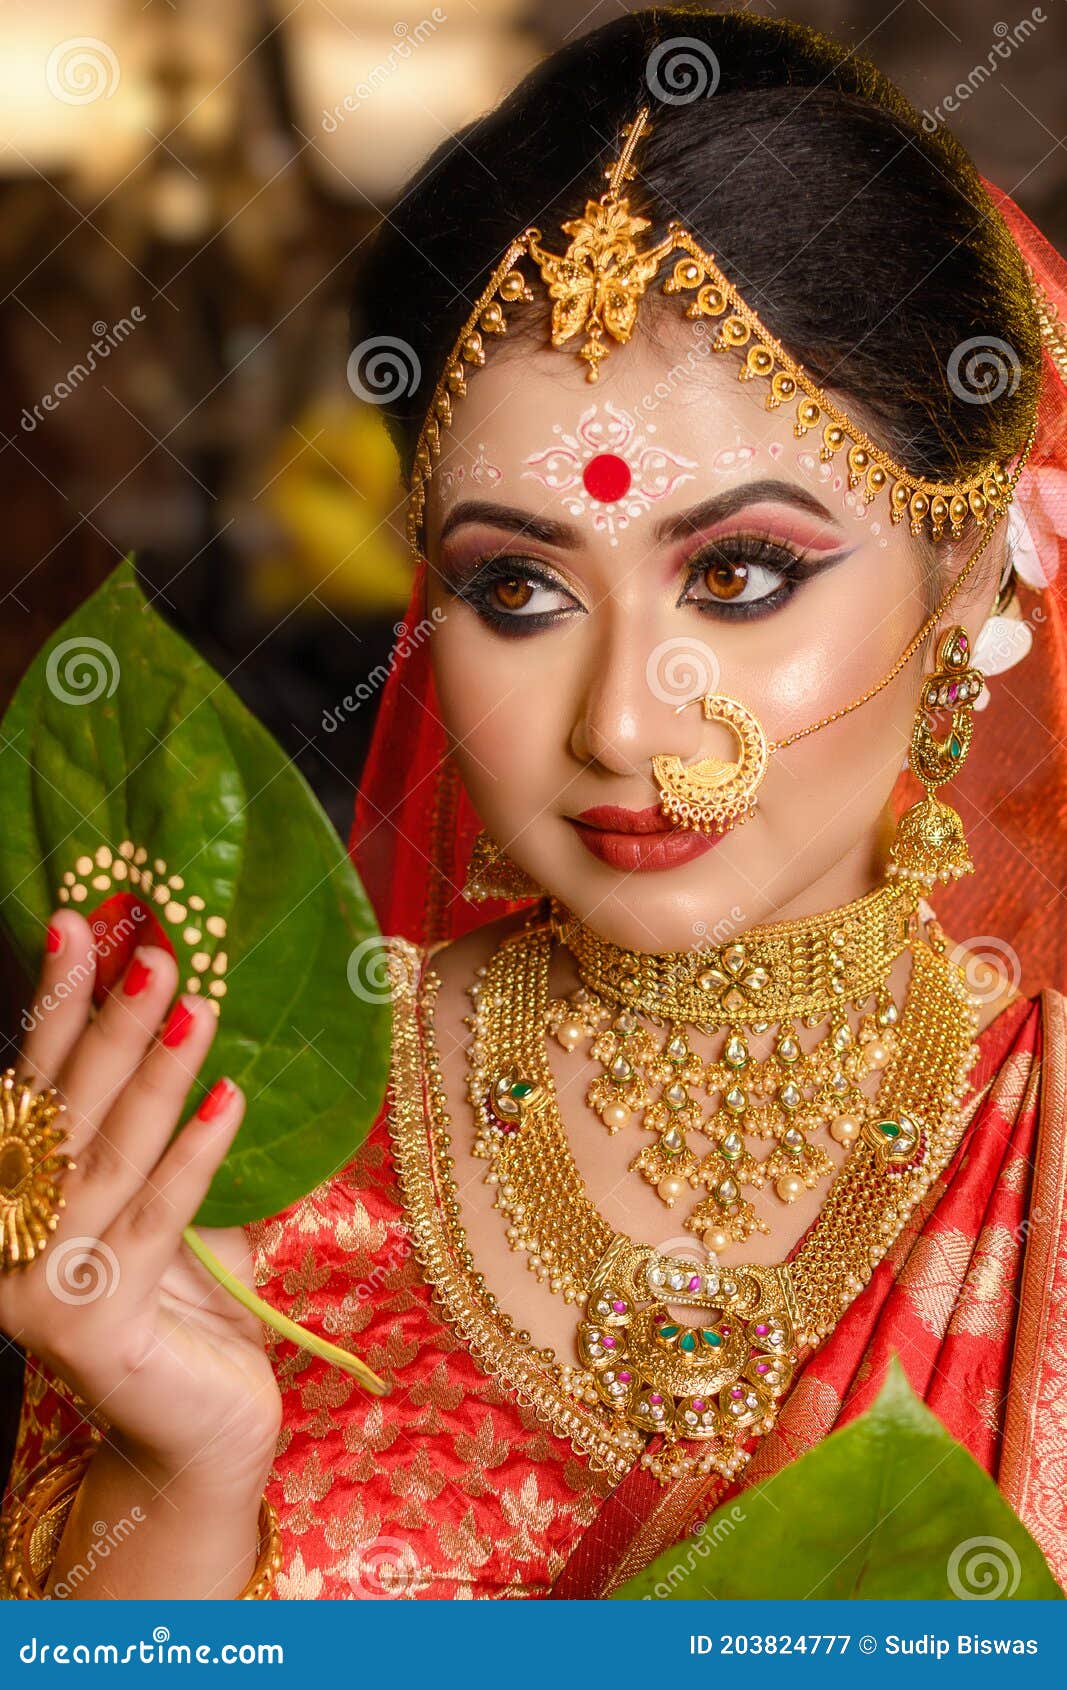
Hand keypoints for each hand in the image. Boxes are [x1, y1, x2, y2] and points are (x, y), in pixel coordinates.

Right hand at [0, 910, 281, 1495]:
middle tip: (159, 952)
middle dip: (111, 1023)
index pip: (30, 1084)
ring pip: (109, 1157)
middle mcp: (3, 1241)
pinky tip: (229, 1098)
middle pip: (63, 1110)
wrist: (200, 1430)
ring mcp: (36, 1290)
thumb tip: (181, 1006)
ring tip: (201, 1003)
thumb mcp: (165, 1198)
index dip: (55, 1005)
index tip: (81, 925)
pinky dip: (196, 1157)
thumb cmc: (188, 1302)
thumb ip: (153, 1129)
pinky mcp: (92, 1329)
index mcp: (11, 1199)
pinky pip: (156, 1222)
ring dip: (158, 1073)